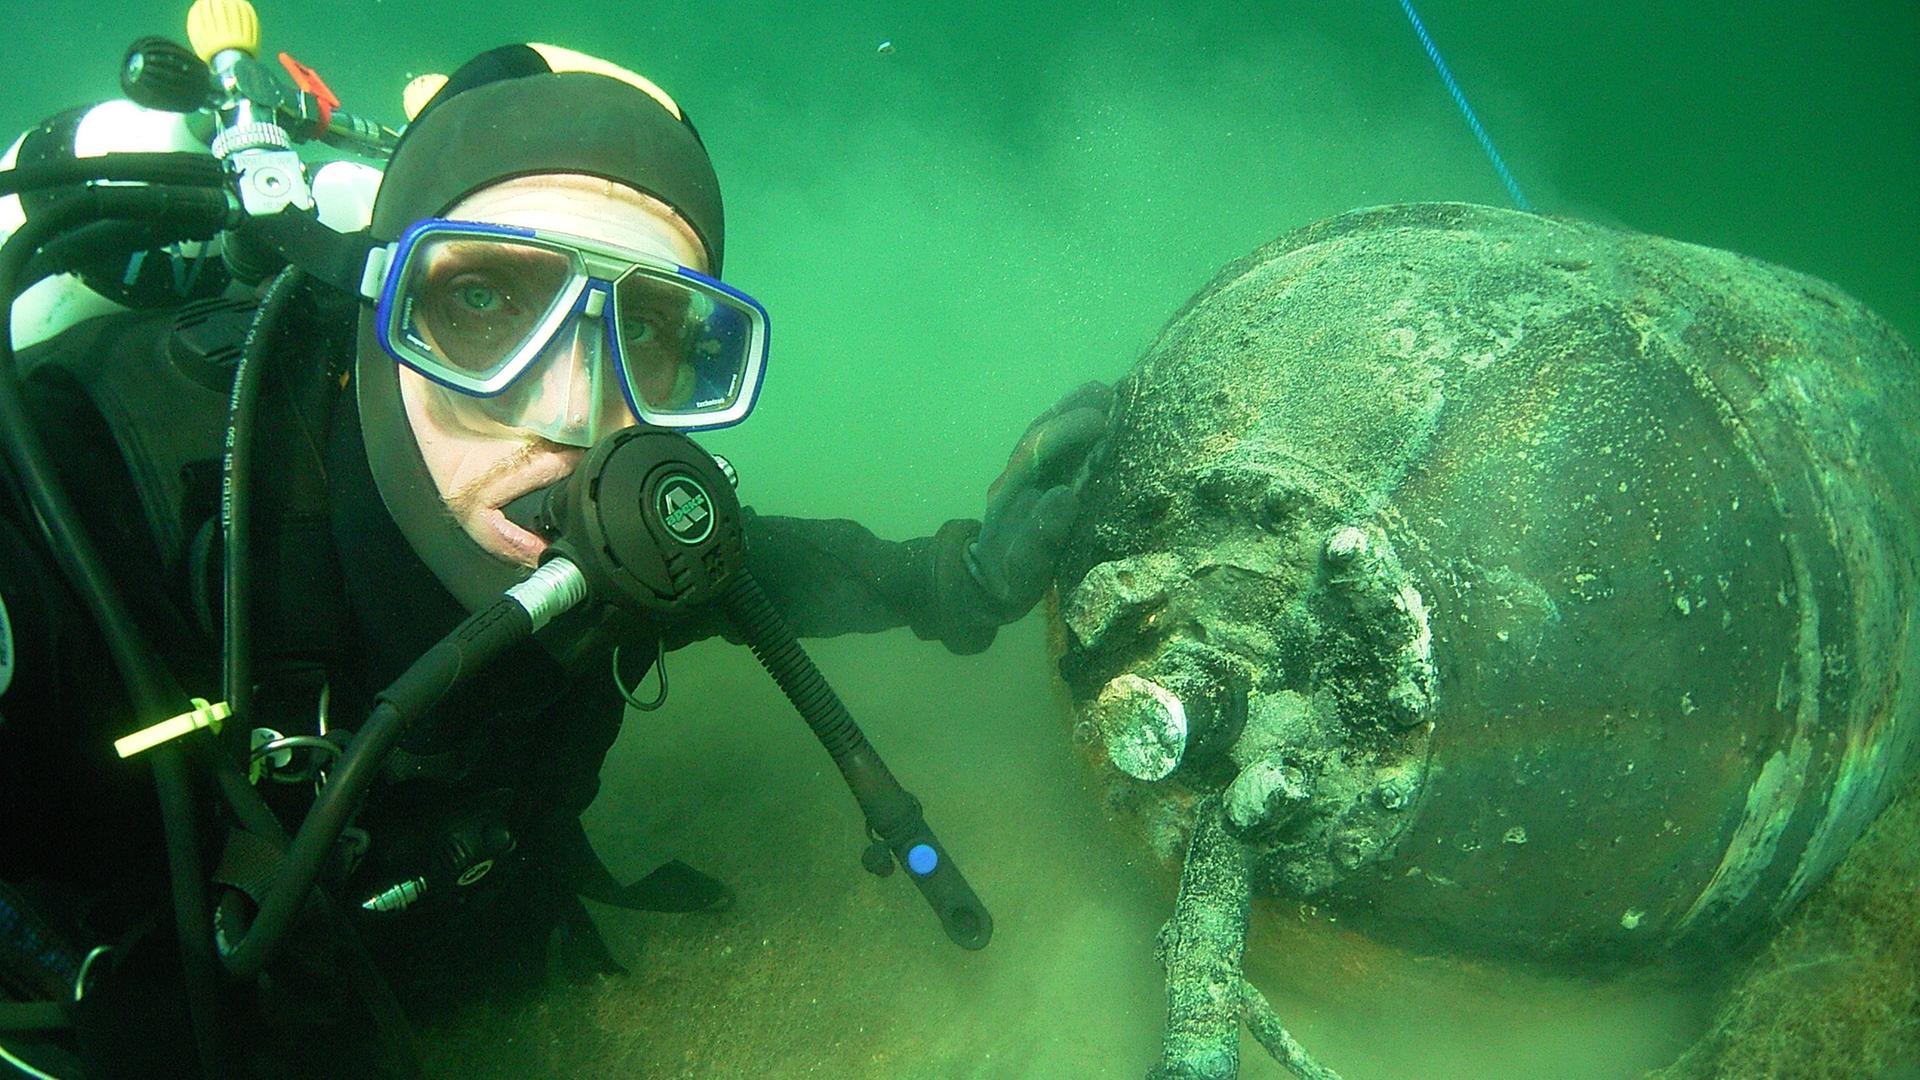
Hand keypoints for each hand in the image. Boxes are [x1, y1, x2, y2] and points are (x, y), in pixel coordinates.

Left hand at [967, 381, 1111, 618]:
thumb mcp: (1025, 566)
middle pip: (1039, 433)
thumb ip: (1042, 533)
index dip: (1066, 432)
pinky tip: (1100, 417)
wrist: (987, 586)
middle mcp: (1015, 477)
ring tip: (1107, 394)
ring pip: (1044, 434)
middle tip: (1108, 393)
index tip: (1100, 422)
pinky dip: (1074, 427)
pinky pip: (1053, 446)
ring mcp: (1025, 477)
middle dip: (1071, 411)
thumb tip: (1067, 494)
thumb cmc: (1010, 579)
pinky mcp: (1038, 480)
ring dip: (1072, 411)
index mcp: (1010, 493)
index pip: (1035, 451)